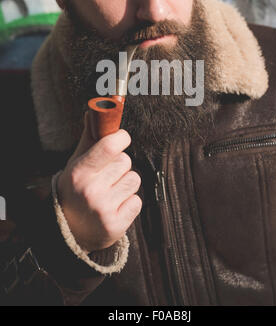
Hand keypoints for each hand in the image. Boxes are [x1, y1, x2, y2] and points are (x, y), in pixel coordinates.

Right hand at [56, 113, 141, 251]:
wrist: (69, 232)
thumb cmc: (75, 190)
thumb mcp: (76, 164)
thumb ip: (89, 139)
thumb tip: (92, 112)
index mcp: (79, 172)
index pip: (110, 146)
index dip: (121, 138)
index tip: (121, 139)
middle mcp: (91, 191)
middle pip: (125, 162)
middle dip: (120, 165)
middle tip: (107, 175)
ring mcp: (104, 209)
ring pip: (134, 179)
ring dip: (126, 183)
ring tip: (110, 192)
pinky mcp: (116, 225)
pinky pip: (137, 201)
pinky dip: (129, 202)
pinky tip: (115, 206)